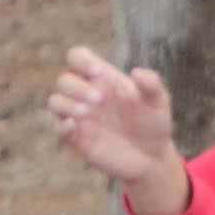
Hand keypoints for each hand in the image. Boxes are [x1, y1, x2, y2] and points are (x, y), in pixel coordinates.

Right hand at [52, 50, 187, 214]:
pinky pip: (60, 130)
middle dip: (77, 87)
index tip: (98, 72)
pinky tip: (76, 126)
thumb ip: (152, 84)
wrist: (153, 157)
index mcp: (102, 79)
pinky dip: (63, 126)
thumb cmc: (154, 123)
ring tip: (87, 112)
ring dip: (66, 104)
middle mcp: (86, 95)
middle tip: (99, 100)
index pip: (77, 57)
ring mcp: (80, 117)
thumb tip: (136, 72)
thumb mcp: (159, 101)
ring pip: (55, 101)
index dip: (82, 60)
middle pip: (64, 80)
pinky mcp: (78, 140)